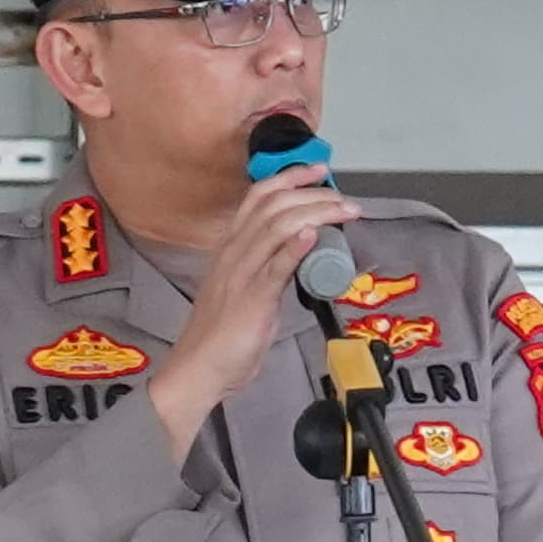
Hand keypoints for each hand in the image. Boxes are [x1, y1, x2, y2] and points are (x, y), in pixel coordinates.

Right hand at [145, 170, 359, 451]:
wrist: (198, 369)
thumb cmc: (221, 336)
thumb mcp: (246, 291)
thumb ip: (269, 269)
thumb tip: (299, 253)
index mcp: (231, 249)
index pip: (258, 198)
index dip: (289, 178)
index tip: (318, 171)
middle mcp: (234, 254)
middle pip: (272, 205)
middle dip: (312, 194)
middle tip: (344, 198)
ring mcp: (241, 275)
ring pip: (276, 227)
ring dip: (315, 213)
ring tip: (343, 212)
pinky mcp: (251, 300)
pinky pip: (274, 267)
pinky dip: (295, 247)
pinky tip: (314, 235)